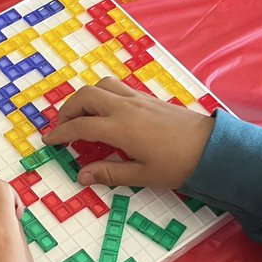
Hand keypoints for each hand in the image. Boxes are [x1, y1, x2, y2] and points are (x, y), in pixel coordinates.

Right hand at [44, 78, 213, 190]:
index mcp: (120, 128)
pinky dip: (102, 94)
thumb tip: (81, 176)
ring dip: (85, 98)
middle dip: (68, 110)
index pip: (80, 126)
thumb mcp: (142, 175)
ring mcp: (137, 99)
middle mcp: (125, 108)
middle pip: (86, 96)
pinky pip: (116, 88)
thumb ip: (109, 173)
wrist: (212, 148)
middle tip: (62, 128)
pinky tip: (105, 112)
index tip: (49, 141)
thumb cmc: (178, 165)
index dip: (61, 133)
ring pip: (101, 85)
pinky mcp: (147, 98)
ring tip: (81, 116)